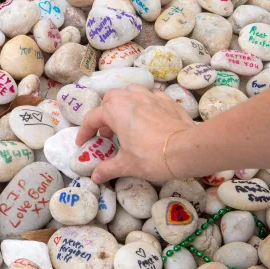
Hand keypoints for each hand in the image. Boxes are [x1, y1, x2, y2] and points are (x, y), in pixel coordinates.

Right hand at [76, 84, 195, 183]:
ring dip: (124, 103)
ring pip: (130, 91)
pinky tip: (148, 117)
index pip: (92, 118)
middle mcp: (130, 98)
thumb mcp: (126, 165)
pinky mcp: (167, 100)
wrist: (186, 149)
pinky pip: (151, 96)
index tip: (83, 143)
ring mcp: (150, 96)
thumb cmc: (151, 156)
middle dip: (105, 113)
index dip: (85, 131)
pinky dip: (145, 104)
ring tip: (126, 120)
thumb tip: (95, 176)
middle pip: (110, 99)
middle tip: (107, 132)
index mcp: (115, 111)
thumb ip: (107, 169)